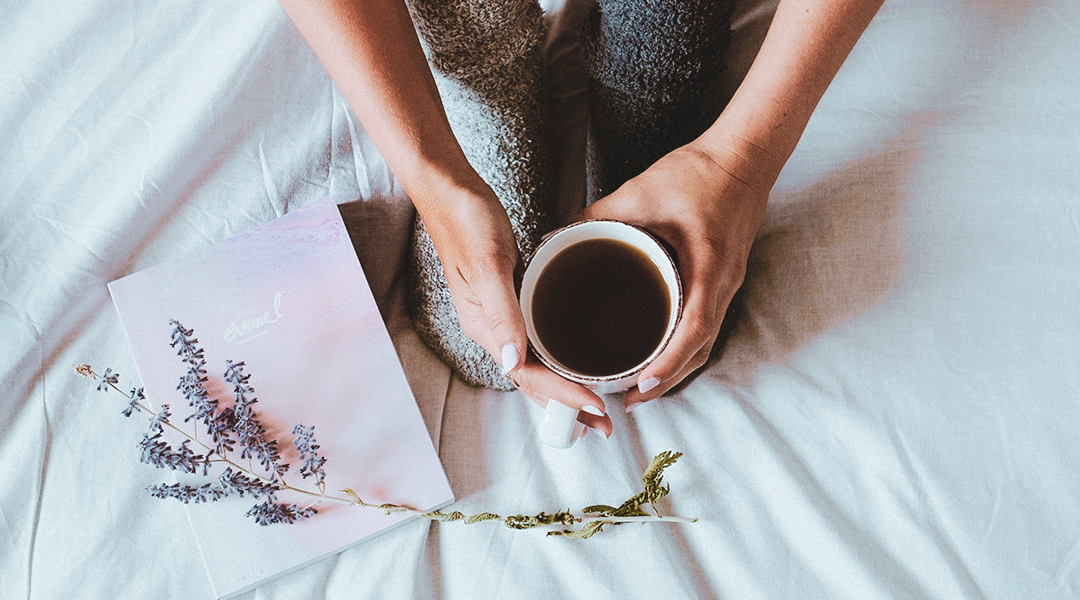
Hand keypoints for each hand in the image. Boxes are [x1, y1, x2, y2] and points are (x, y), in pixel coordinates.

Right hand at [416, 180, 613, 435]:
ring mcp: (500, 316)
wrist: (450, 191)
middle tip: (603, 425)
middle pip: (533, 381)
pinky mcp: (510, 299)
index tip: (595, 409)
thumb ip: (501, 313)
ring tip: (594, 405)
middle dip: (567, 406)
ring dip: (564, 388)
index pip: (528, 376)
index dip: (563, 396)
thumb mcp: (489, 264)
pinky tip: (576, 359)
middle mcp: (492, 329)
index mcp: (484, 327)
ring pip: (536, 366)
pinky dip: (557, 359)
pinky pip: (536, 341)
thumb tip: (514, 362)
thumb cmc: (467, 221)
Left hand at [576, 139, 770, 410]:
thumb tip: (555, 238)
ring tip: (640, 388)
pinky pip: (706, 323)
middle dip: (667, 380)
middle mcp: (724, 282)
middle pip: (700, 348)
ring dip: (676, 368)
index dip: (669, 363)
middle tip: (629, 400)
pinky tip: (661, 352)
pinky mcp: (724, 279)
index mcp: (708, 265)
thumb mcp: (639, 192)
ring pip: (705, 341)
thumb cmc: (697, 172)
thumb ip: (596, 216)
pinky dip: (684, 346)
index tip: (643, 386)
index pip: (695, 328)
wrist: (744, 156)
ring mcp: (729, 283)